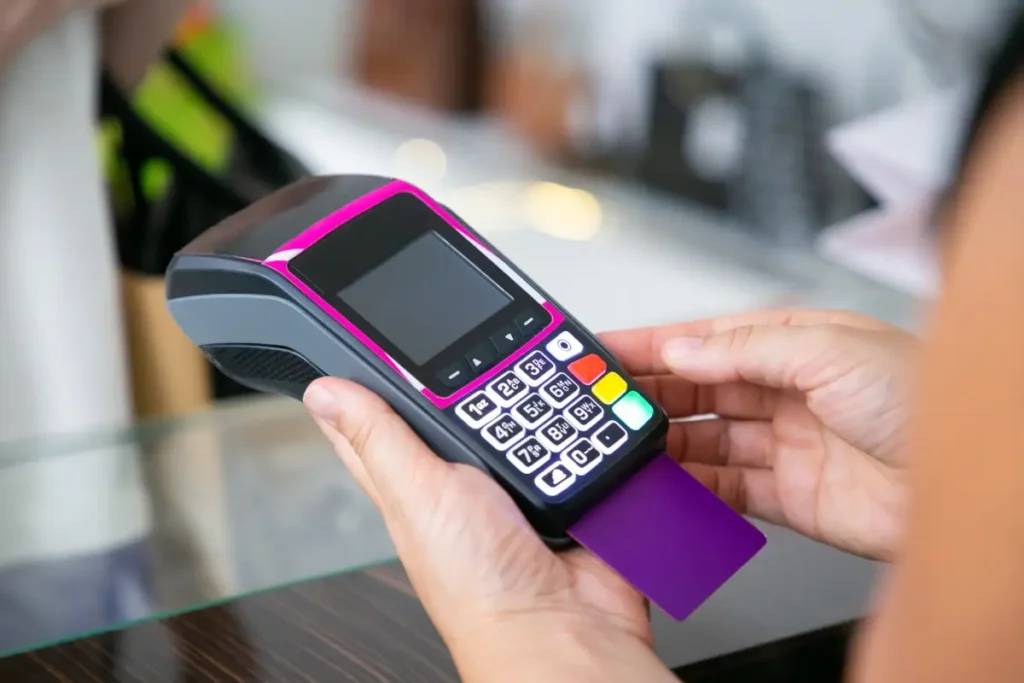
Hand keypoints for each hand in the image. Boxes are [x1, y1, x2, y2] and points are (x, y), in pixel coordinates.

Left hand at [303, 380, 676, 682]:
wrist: (563, 626)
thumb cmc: (479, 586)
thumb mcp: (415, 496)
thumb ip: (377, 439)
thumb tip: (325, 392)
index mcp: (416, 476)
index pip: (383, 413)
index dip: (376, 371)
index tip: (380, 329)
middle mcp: (466, 476)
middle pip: (465, 397)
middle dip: (479, 370)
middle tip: (484, 343)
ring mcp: (520, 477)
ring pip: (526, 406)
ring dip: (538, 393)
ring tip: (538, 382)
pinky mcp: (568, 481)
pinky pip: (575, 431)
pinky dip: (582, 419)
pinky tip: (579, 409)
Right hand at [601, 310, 917, 560]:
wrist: (963, 486)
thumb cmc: (922, 402)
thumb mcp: (827, 350)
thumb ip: (745, 349)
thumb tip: (682, 351)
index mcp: (795, 345)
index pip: (707, 341)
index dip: (654, 345)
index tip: (606, 352)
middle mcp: (787, 392)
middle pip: (699, 392)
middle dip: (649, 395)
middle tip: (602, 403)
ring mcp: (786, 446)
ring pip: (705, 442)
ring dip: (663, 444)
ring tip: (623, 446)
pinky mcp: (789, 497)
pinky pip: (726, 492)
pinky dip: (691, 491)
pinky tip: (665, 487)